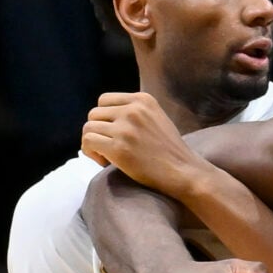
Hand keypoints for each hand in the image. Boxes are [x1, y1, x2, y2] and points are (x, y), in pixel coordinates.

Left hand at [83, 92, 212, 200]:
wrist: (184, 172)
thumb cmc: (170, 151)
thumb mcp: (156, 118)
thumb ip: (135, 112)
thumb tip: (105, 117)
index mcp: (142, 99)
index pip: (104, 100)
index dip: (103, 118)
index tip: (113, 134)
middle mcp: (132, 110)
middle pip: (94, 113)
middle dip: (97, 131)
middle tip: (108, 148)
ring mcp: (125, 129)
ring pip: (88, 128)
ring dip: (92, 143)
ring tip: (106, 157)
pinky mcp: (119, 148)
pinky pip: (88, 142)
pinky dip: (90, 152)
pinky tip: (104, 162)